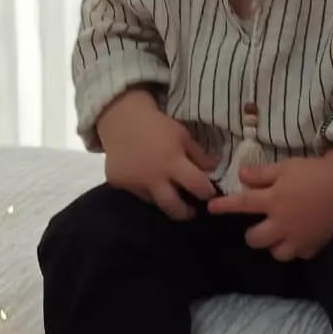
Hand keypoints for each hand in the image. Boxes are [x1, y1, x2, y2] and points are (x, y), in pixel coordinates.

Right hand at [95, 88, 218, 220]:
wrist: (121, 119)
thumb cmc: (157, 125)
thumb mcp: (182, 135)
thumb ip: (198, 155)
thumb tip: (215, 169)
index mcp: (172, 162)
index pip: (197, 186)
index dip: (207, 192)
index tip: (210, 194)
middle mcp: (153, 177)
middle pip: (173, 207)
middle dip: (185, 213)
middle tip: (191, 211)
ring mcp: (133, 182)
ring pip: (154, 201)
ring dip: (164, 198)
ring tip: (168, 191)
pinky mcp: (117, 183)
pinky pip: (136, 193)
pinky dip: (144, 188)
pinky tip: (145, 177)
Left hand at [206, 150, 332, 260]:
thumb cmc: (315, 171)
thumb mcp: (286, 166)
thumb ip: (261, 174)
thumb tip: (241, 178)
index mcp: (273, 200)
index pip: (240, 205)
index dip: (223, 207)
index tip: (210, 209)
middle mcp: (282, 224)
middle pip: (254, 239)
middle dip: (252, 233)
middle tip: (260, 222)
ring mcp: (299, 238)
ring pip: (276, 253)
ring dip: (274, 244)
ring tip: (280, 233)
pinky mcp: (315, 246)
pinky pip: (298, 254)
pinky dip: (296, 247)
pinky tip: (300, 236)